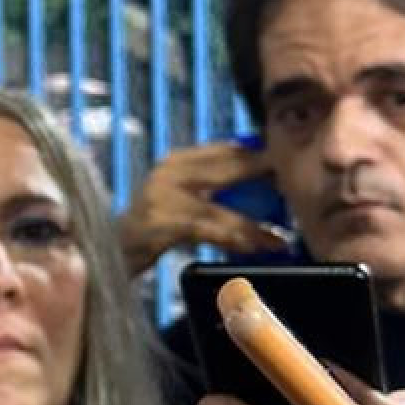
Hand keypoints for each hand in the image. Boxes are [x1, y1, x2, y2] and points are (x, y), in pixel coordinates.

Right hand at [116, 141, 289, 277]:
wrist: (107, 253)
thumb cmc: (150, 231)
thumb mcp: (180, 200)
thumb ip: (211, 188)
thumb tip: (261, 186)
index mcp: (177, 161)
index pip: (228, 150)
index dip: (262, 157)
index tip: (290, 168)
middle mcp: (168, 171)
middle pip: (228, 170)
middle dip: (266, 182)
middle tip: (296, 195)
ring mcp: (161, 196)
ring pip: (220, 208)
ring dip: (253, 226)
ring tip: (278, 239)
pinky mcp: (159, 224)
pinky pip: (206, 230)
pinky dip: (233, 240)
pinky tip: (253, 248)